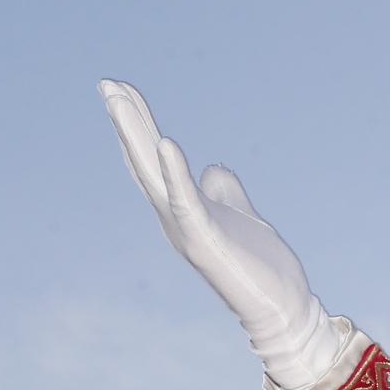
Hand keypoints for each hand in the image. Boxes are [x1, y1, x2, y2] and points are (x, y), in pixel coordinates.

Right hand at [98, 78, 342, 389]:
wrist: (282, 307)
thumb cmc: (261, 268)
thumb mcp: (241, 215)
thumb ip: (225, 192)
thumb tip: (213, 168)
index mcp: (183, 209)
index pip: (153, 160)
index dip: (138, 125)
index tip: (121, 90)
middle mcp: (176, 218)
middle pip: (144, 161)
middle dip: (127, 122)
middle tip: (107, 82)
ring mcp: (187, 229)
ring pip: (153, 175)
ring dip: (135, 136)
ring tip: (118, 99)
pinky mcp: (205, 241)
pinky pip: (185, 202)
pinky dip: (175, 173)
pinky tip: (166, 142)